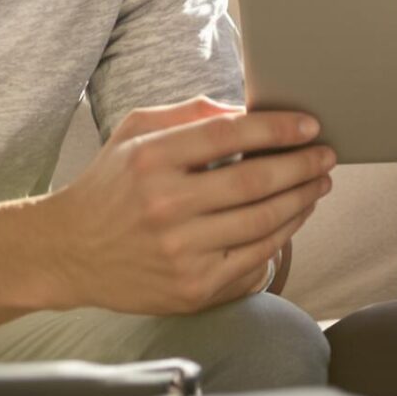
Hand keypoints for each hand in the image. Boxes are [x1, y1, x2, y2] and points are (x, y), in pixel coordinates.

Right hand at [41, 98, 334, 314]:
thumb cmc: (110, 186)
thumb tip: (243, 109)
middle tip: (327, 155)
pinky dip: (283, 235)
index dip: (276, 129)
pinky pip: (254, 258)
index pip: (228, 135)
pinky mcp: (192, 286)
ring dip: (301, 200)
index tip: (309, 125)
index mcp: (151, 159)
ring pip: (262, 222)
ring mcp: (180, 251)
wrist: (69, 252)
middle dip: (301, 166)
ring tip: (319, 183)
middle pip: (254, 181)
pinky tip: (295, 216)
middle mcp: (165, 205)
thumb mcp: (134, 133)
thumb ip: (187, 114)